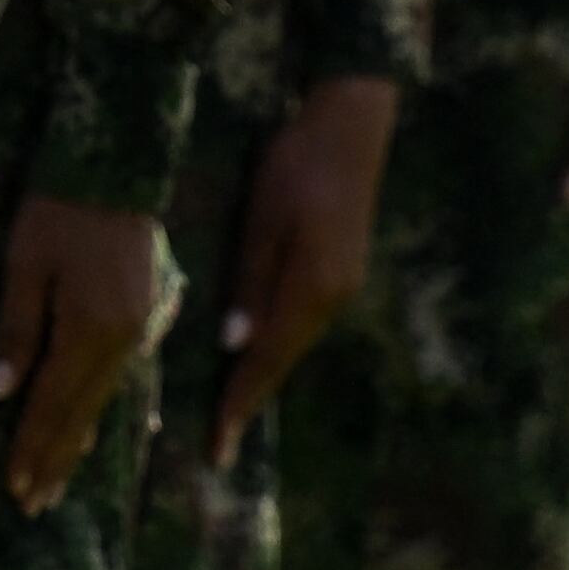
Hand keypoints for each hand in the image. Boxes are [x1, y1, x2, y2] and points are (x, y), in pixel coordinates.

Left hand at [0, 197, 164, 512]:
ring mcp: (140, 330)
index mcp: (90, 330)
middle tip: (34, 505)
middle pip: (82, 414)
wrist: (118, 167)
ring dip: (79, 442)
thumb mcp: (25, 264)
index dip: (32, 448)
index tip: (15, 489)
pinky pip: (122, 378)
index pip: (54, 405)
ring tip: (58, 480)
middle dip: (56, 460)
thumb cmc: (58, 210)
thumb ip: (16, 331)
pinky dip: (104, 409)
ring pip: (103, 401)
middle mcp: (122, 341)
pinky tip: (99, 429)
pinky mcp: (147, 316)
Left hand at [210, 78, 403, 460]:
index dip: (240, 403)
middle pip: (283, 360)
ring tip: (231, 408)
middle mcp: (332, 298)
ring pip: (293, 343)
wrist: (351, 123)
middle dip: (249, 399)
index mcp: (312, 289)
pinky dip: (277, 346)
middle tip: (218, 444)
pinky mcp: (340, 270)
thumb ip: (252, 282)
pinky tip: (257, 354)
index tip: (217, 447)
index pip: (267, 360)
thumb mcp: (264, 219)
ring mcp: (341, 285)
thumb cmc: (298, 163)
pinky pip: (301, 322)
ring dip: (263, 375)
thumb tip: (235, 344)